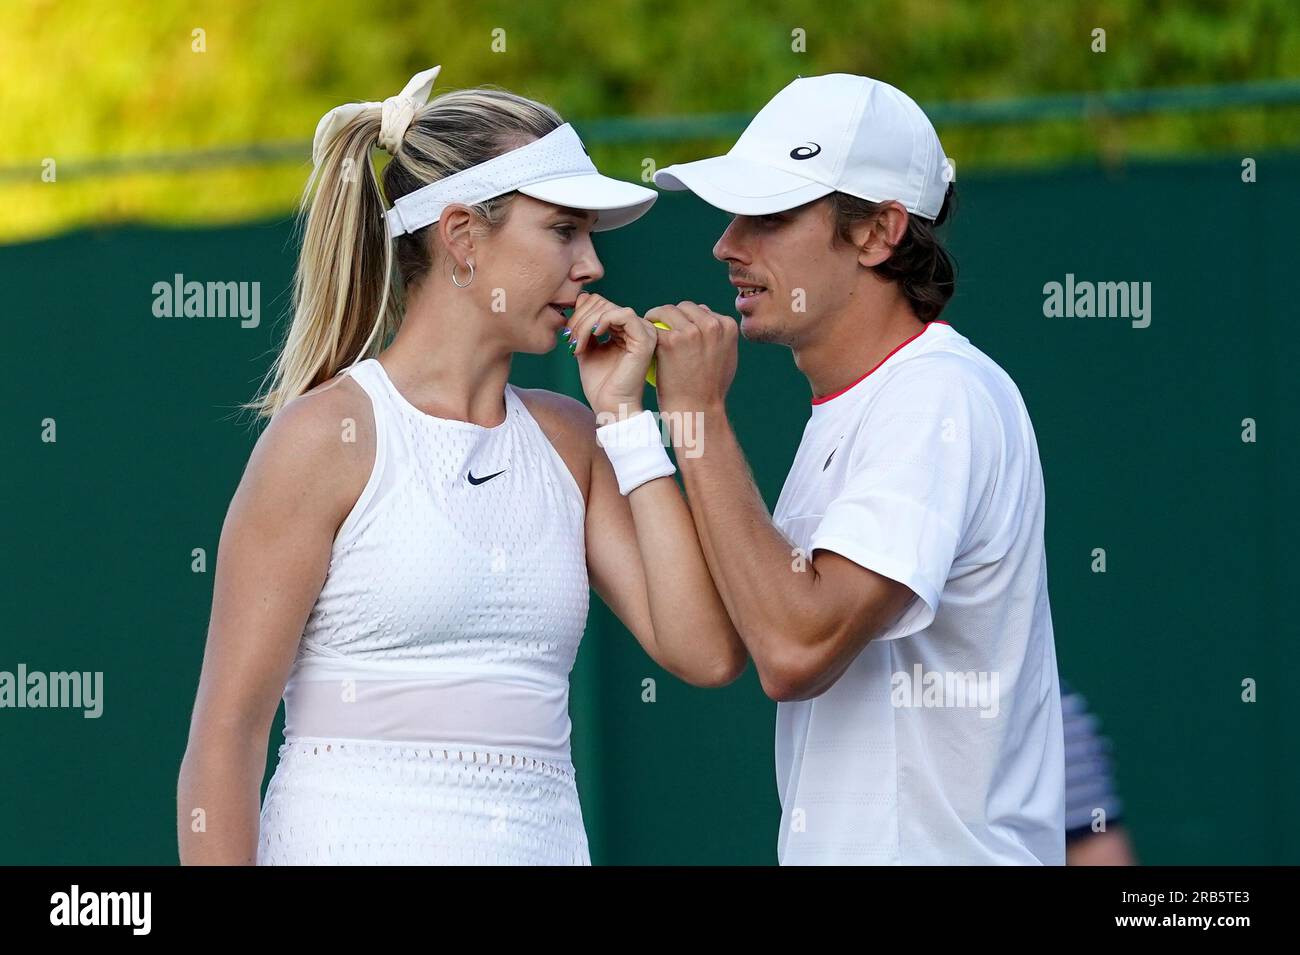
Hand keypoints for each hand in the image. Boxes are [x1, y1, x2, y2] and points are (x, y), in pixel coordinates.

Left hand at [565, 292, 658, 418]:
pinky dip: (604, 320)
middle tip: (571, 341)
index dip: (579, 314)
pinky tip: (594, 335)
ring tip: (578, 344)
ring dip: (587, 323)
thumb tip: (582, 296)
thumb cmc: (600, 383)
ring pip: (609, 308)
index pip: (599, 304)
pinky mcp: (645, 339)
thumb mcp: (587, 347)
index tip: (568, 336)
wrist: (609, 406)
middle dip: (580, 319)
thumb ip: (585, 324)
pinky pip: (624, 315)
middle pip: (602, 303)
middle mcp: (637, 328)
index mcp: (624, 329)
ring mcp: (643, 332)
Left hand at [645, 301, 737, 413]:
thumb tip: (712, 322)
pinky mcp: (670, 340)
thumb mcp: (726, 359)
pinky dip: (646, 330)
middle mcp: (711, 325)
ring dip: (656, 317)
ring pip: (667, 310)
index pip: (703, 311)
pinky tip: (642, 339)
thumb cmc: (711, 390)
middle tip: (660, 327)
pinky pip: (653, 326)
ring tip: (649, 329)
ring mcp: (691, 331)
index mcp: (727, 326)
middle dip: (673, 315)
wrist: (697, 410)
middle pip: (686, 307)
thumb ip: (720, 338)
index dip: (689, 319)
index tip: (678, 329)